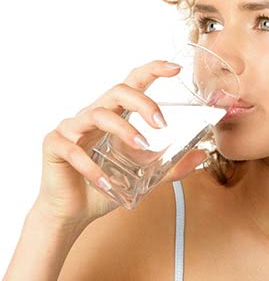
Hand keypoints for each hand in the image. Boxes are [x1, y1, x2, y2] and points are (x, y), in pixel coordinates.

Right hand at [32, 60, 208, 227]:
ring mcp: (73, 127)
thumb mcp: (145, 176)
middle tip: (161, 124)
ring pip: (98, 114)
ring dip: (123, 130)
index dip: (153, 70)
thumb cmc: (107, 184)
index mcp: (115, 114)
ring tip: (141, 148)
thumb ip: (171, 165)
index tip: (175, 68)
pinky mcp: (54, 145)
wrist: (74, 212)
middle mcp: (94, 114)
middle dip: (143, 102)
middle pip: (118, 91)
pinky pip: (73, 148)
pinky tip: (106, 182)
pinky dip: (92, 166)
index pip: (133, 83)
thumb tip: (201, 155)